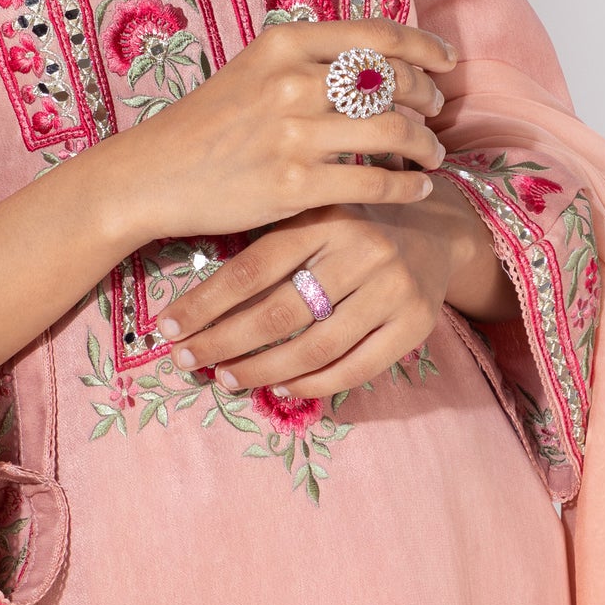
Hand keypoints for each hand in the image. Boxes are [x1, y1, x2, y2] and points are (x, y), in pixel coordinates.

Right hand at [94, 19, 456, 253]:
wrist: (151, 174)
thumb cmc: (206, 123)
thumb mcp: (252, 69)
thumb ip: (308, 60)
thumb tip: (378, 61)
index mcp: (283, 44)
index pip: (377, 35)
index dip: (424, 48)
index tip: (445, 64)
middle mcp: (292, 82)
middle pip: (393, 80)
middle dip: (428, 98)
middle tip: (435, 115)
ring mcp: (294, 134)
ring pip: (394, 131)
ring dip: (426, 145)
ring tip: (430, 155)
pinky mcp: (294, 185)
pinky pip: (375, 182)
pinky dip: (406, 187)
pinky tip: (414, 189)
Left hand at [154, 179, 503, 402]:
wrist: (436, 230)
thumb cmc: (351, 227)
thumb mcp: (310, 217)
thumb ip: (266, 245)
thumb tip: (193, 302)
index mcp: (323, 218)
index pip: (252, 268)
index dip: (205, 303)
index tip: (168, 328)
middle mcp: (360, 250)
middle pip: (279, 310)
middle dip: (224, 341)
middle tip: (188, 360)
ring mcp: (391, 289)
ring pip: (314, 345)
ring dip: (263, 370)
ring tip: (226, 379)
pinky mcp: (414, 325)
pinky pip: (355, 366)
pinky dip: (314, 384)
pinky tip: (281, 388)